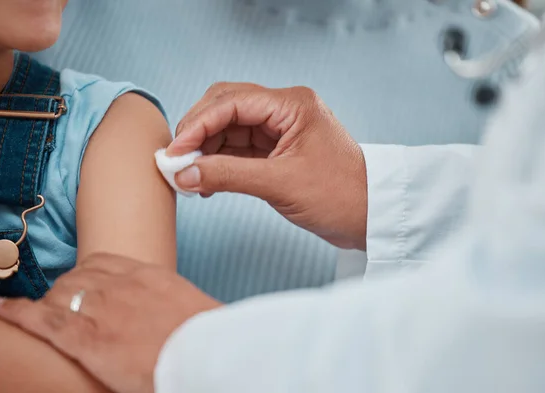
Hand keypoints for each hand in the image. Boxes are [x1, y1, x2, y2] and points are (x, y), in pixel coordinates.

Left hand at [0, 253, 221, 392]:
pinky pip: (43, 320)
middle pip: (76, 277)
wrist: (205, 353)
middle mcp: (120, 284)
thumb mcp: (191, 306)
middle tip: (65, 309)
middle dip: (66, 292)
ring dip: (50, 305)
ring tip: (43, 317)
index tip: (83, 285)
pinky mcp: (87, 337)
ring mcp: (101, 308)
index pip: (103, 262)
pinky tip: (2, 309)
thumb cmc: (205, 336)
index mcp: (147, 275)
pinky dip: (18, 313)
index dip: (86, 274)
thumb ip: (168, 300)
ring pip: (59, 295)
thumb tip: (165, 313)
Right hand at [168, 83, 366, 249]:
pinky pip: (237, 148)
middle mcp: (284, 110)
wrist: (370, 217)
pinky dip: (218, 161)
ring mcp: (279, 129)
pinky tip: (205, 180)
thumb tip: (183, 175)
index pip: (230, 103)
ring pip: (228, 128)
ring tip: (187, 176)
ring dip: (205, 149)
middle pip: (225, 107)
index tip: (174, 152)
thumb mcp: (279, 183)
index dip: (197, 125)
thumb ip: (227, 175)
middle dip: (197, 132)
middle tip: (175, 161)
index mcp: (291, 104)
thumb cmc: (340, 195)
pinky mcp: (276, 149)